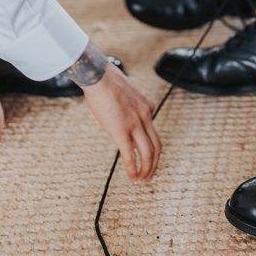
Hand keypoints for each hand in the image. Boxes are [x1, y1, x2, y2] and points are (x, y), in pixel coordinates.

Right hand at [83, 63, 160, 180]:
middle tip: (149, 175)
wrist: (99, 75)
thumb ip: (128, 105)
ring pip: (148, 152)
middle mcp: (145, 116)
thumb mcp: (125, 92)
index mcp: (147, 106)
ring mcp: (134, 123)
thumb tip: (119, 112)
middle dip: (154, 163)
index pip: (153, 131)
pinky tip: (132, 177)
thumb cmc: (107, 80)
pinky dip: (133, 168)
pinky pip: (130, 154)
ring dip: (146, 169)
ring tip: (142, 180)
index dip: (149, 146)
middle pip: (156, 145)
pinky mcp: (121, 130)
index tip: (142, 155)